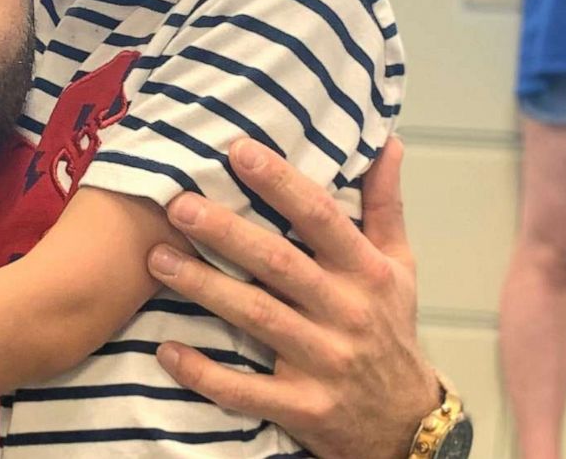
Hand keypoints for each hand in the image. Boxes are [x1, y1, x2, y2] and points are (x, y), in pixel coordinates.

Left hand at [147, 136, 435, 458]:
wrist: (408, 425)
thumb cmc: (391, 329)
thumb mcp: (399, 266)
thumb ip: (385, 204)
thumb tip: (386, 141)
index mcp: (366, 271)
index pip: (321, 216)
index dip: (280, 183)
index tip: (238, 151)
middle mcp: (346, 312)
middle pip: (279, 263)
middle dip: (226, 232)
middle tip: (177, 205)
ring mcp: (325, 362)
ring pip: (256, 318)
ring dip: (203, 288)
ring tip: (157, 259)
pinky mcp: (304, 407)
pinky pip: (246, 390)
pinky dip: (205, 373)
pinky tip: (167, 350)